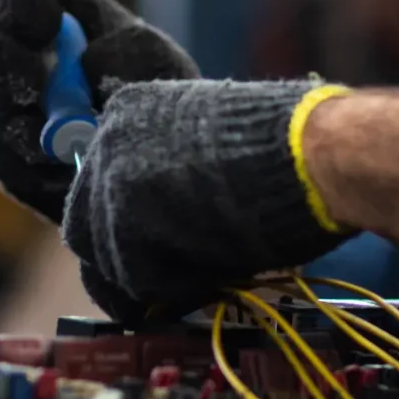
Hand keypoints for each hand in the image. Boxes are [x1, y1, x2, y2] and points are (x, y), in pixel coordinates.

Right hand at [0, 0, 197, 222]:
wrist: (155, 163)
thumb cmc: (157, 93)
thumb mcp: (159, 62)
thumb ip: (129, 52)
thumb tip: (87, 66)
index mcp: (53, 4)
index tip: (45, 27)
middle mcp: (14, 43)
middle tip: (33, 91)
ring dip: (26, 125)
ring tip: (78, 146)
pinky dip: (30, 167)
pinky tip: (68, 172)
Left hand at [61, 79, 352, 320]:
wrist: (311, 154)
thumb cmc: (288, 145)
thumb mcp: (216, 144)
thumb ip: (178, 172)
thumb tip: (175, 218)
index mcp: (130, 109)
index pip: (102, 182)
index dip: (129, 221)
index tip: (158, 245)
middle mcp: (107, 140)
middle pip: (87, 223)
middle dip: (122, 258)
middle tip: (163, 283)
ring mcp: (109, 184)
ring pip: (108, 258)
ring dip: (152, 277)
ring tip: (202, 280)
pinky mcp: (122, 229)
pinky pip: (135, 280)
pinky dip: (172, 289)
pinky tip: (212, 277)